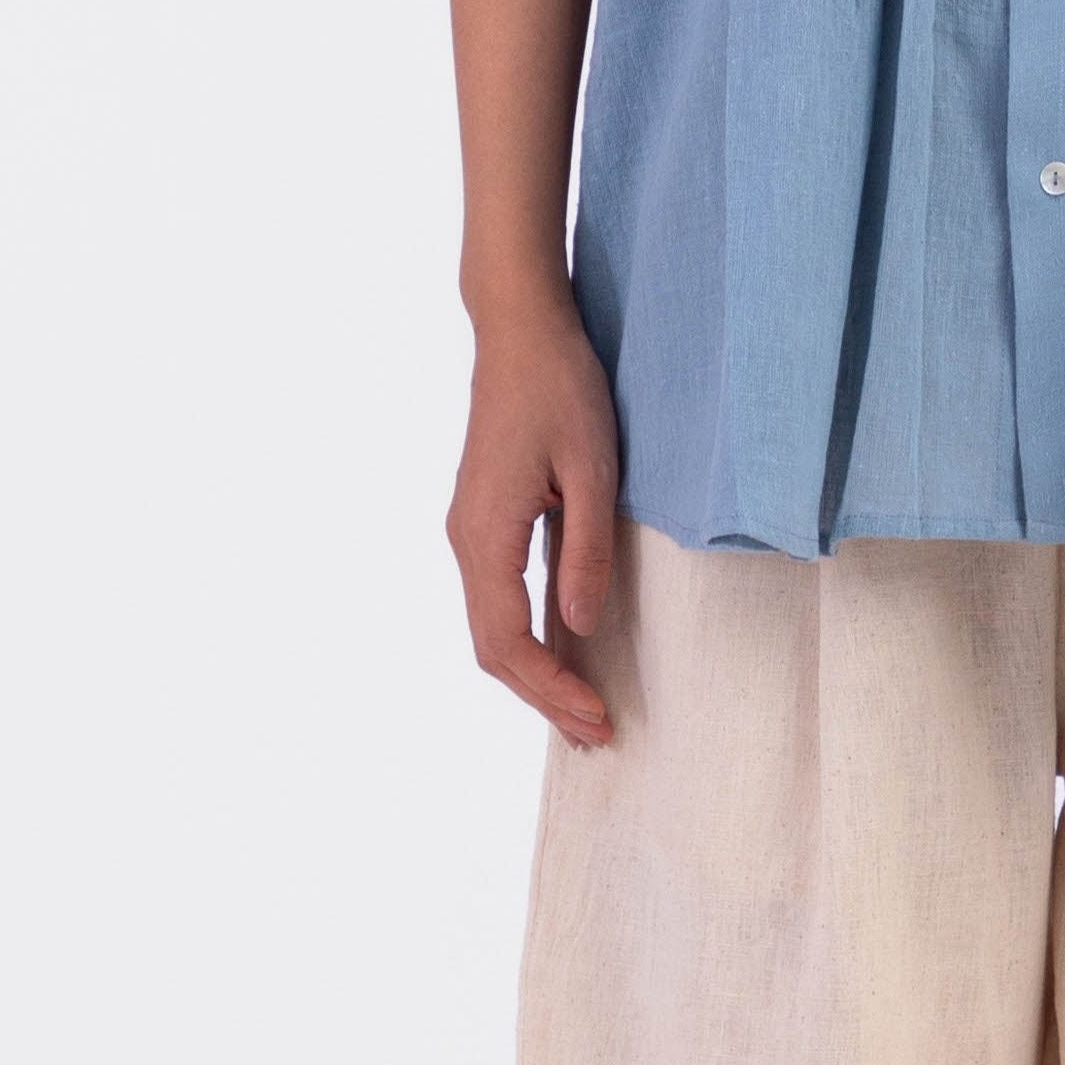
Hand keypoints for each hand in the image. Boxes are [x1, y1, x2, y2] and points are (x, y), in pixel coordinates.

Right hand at [448, 296, 622, 745]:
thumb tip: (580, 625)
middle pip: (492, 647)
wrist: (520, 331)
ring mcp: (469, 531)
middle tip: (597, 734)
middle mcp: (466, 540)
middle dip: (543, 696)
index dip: (551, 688)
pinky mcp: (483, 521)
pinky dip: (526, 640)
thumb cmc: (560, 388)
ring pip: (490, 628)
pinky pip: (496, 600)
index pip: (508, 641)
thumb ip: (585, 550)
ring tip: (583, 710)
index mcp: (485, 533)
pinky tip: (563, 653)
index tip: (598, 717)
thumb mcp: (592, 470)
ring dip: (533, 674)